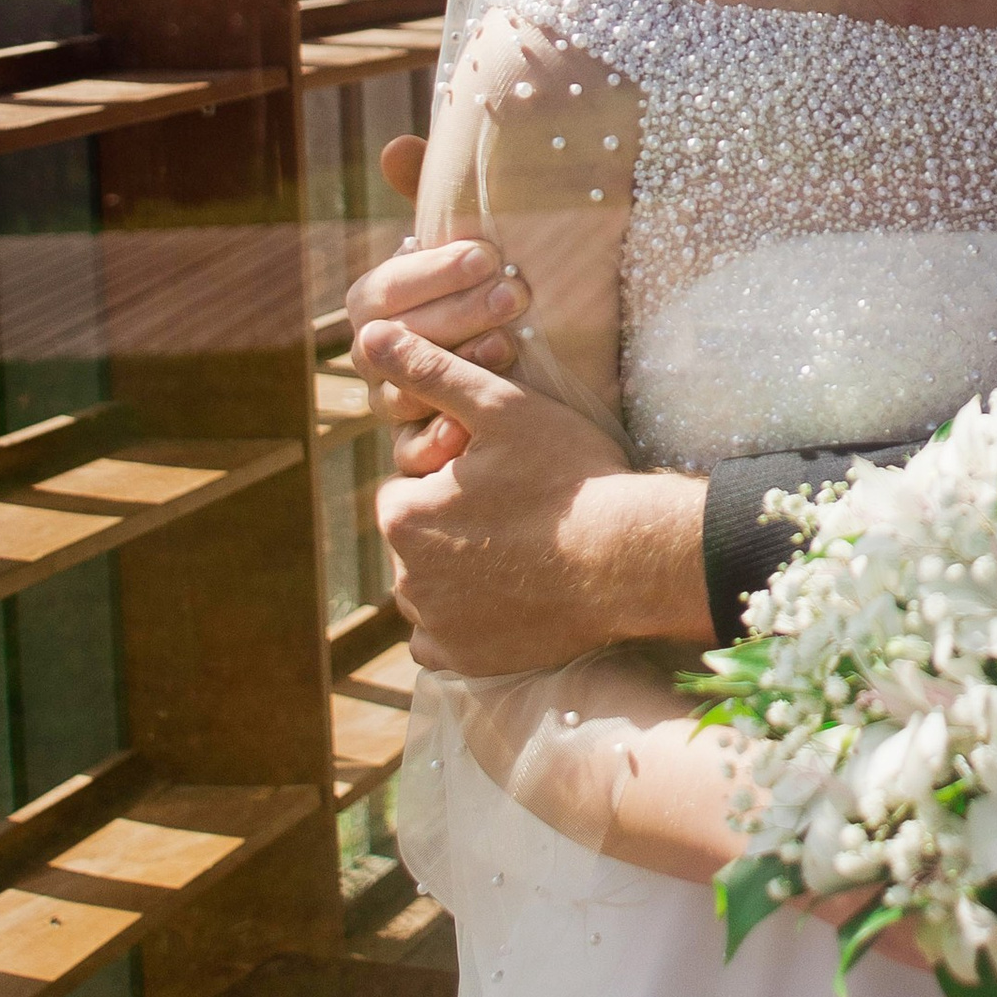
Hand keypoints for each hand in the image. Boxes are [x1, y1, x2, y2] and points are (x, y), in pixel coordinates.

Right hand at [347, 174, 532, 469]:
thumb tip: (395, 147)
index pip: (382, 289)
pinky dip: (438, 442)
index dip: (430, 272)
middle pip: (396, 341)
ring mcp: (393, 405)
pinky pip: (412, 454)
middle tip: (514, 295)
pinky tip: (473, 425)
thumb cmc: (493, 286)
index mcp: (376, 304)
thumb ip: (433, 193)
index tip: (485, 254)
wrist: (537, 359)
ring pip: (401, 396)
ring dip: (454, 369)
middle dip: (456, 315)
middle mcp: (374, 356)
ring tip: (510, 346)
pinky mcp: (419, 447)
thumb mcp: (471, 241)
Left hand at [363, 326, 709, 671]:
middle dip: (456, 524)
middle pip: (421, 539)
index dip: (456, 476)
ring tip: (524, 551)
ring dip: (462, 572)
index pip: (412, 488)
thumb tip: (369, 334)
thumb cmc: (568, 477)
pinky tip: (507, 598)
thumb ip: (429, 372)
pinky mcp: (468, 662)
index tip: (503, 474)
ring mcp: (437, 625)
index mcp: (402, 514)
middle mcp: (405, 577)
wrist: (627, 559)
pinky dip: (466, 623)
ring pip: (434, 587)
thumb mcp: (500, 406)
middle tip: (520, 510)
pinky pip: (446, 641)